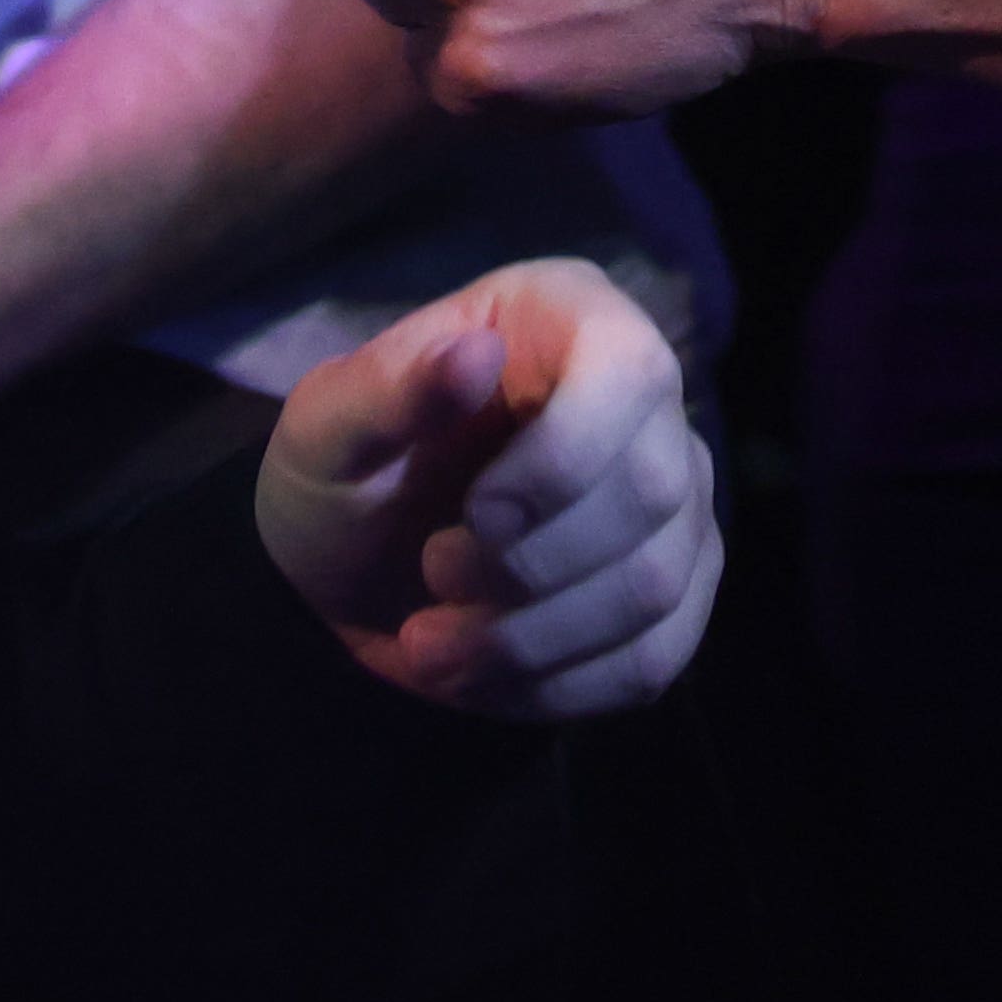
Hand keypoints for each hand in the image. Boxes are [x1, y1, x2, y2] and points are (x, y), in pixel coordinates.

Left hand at [256, 259, 720, 719]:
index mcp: (568, 317)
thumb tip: (476, 350)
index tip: (476, 515)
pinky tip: (480, 677)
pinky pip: (653, 658)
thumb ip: (388, 390)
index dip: (564, 459)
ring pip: (656, 587)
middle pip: (652, 492)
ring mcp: (676, 498)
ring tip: (430, 647)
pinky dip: (558, 685)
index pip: (631, 374)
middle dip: (528, 564)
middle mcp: (648, 400)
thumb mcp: (325, 430)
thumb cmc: (337, 472)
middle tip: (431, 574)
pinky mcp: (675, 588)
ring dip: (533, 639)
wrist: (348, 567)